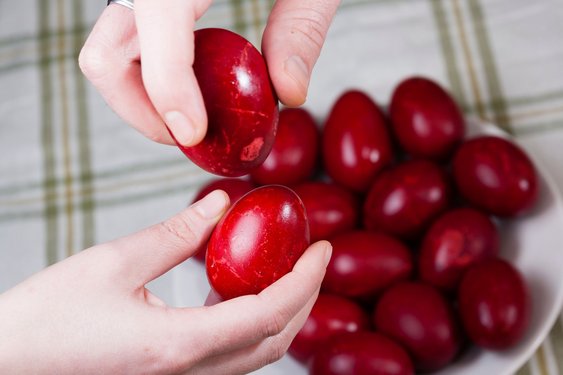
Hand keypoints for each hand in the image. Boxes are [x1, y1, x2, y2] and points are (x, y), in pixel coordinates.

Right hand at [0, 190, 330, 373]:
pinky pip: (231, 353)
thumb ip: (177, 234)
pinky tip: (243, 288)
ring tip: (287, 267)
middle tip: (314, 255)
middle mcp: (188, 373)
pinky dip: (252, 321)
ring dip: (282, 311)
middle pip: (274, 341)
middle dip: (305, 297)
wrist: (9, 365)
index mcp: (176, 346)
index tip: (322, 248)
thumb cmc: (47, 320)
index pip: (267, 315)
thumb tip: (222, 204)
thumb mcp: (113, 263)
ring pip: (257, 352)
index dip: (304, 281)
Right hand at [79, 0, 339, 146]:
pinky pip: (128, 42)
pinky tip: (194, 81)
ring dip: (144, 98)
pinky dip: (153, 74)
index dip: (167, 87)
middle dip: (143, 109)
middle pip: (104, 55)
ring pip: (108, 54)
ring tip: (196, 114)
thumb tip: (287, 93)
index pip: (155, 22)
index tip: (194, 133)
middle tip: (192, 133)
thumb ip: (301, 26)